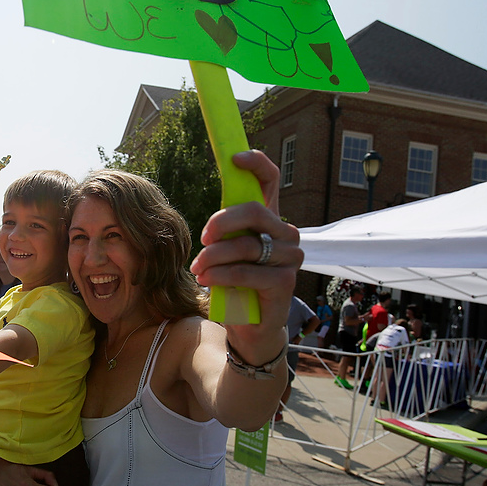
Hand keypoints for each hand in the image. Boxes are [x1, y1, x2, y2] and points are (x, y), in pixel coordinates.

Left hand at [190, 151, 302, 351]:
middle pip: (253, 210)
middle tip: (203, 237)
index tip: (233, 158)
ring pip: (245, 244)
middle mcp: (285, 234)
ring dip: (212, 257)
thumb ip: (224, 230)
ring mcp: (289, 258)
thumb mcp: (226, 251)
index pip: (269, 180)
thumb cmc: (235, 284)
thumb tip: (208, 216)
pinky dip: (220, 275)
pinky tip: (207, 280)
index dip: (256, 163)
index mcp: (269, 220)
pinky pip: (245, 271)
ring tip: (198, 269)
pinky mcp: (285, 282)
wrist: (251, 327)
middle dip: (221, 222)